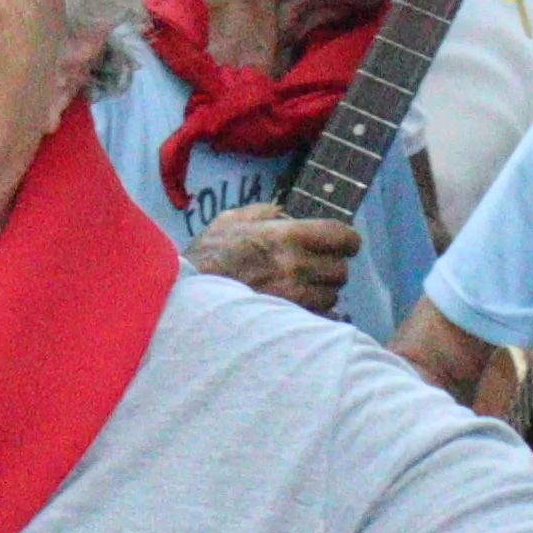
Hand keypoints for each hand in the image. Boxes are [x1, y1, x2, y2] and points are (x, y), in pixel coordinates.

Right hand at [192, 207, 359, 315]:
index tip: (344, 244)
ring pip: (332, 295)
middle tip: (316, 268)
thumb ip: (261, 213)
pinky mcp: (288, 319)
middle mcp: (296, 265)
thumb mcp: (228, 221)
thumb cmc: (206, 257)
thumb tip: (282, 213)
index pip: (341, 236)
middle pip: (340, 269)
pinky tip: (301, 307)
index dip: (347, 240)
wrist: (185, 297)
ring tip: (303, 289)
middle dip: (331, 267)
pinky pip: (320, 316)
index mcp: (286, 236)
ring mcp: (294, 295)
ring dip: (322, 291)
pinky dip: (316, 312)